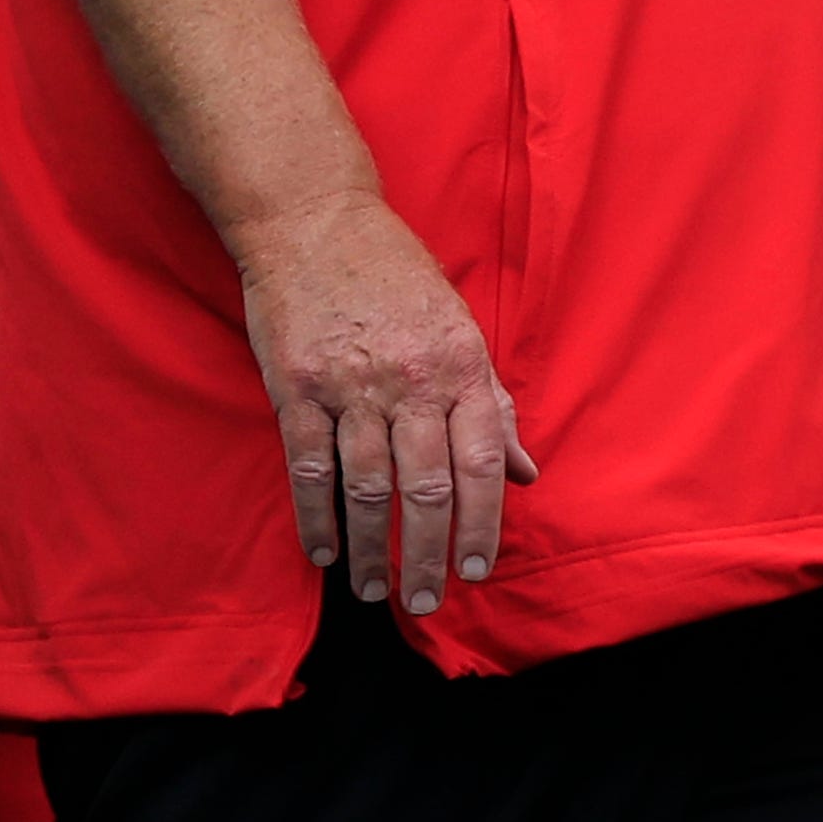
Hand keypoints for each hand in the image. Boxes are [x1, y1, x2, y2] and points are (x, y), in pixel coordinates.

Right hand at [233, 193, 535, 611]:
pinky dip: (315, 518)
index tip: (476, 571)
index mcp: (460, 366)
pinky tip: (322, 552)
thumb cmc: (392, 275)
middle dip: (428, 556)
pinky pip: (309, 467)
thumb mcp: (459, 329)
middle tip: (427, 601)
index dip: (482, 526)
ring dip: (370, 549)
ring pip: (366, 488)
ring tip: (373, 590)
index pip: (482, 465)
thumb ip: (491, 405)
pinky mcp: (296, 387)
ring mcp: (350, 385)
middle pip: (426, 489)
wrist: (313, 220)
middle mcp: (410, 380)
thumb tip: (526, 474)